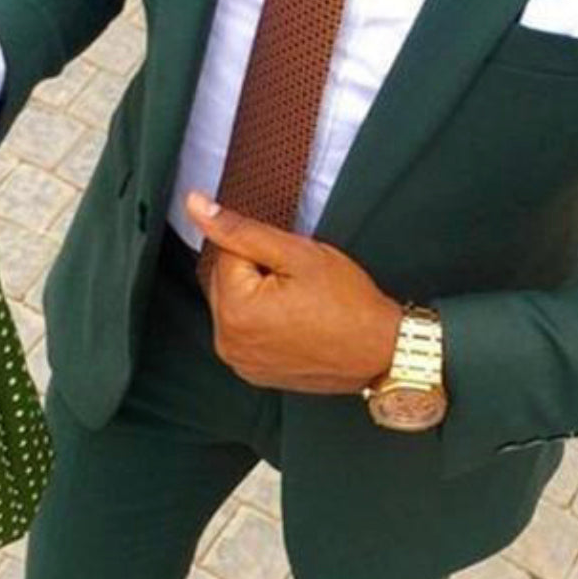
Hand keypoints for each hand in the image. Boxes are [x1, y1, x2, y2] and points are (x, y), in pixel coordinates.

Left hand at [186, 191, 401, 393]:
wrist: (381, 350)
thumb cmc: (349, 304)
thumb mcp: (297, 253)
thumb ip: (241, 228)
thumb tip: (196, 205)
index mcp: (234, 311)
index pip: (228, 253)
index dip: (265, 250)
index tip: (294, 267)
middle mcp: (229, 342)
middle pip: (226, 282)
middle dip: (257, 273)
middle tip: (299, 284)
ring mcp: (240, 362)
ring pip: (236, 306)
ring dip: (258, 297)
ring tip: (300, 305)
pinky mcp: (253, 372)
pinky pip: (246, 333)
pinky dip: (263, 323)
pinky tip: (295, 323)